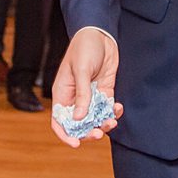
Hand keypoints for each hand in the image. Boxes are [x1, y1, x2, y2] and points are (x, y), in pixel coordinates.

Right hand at [50, 28, 121, 147]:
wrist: (101, 34)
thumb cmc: (84, 48)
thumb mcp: (81, 70)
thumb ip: (82, 94)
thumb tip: (79, 117)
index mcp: (63, 94)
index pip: (60, 120)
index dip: (65, 134)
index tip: (76, 143)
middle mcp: (75, 98)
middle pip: (79, 124)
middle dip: (89, 131)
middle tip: (99, 133)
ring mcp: (90, 96)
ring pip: (95, 118)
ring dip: (103, 123)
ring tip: (112, 121)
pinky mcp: (104, 92)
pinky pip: (107, 108)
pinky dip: (113, 112)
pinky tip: (118, 108)